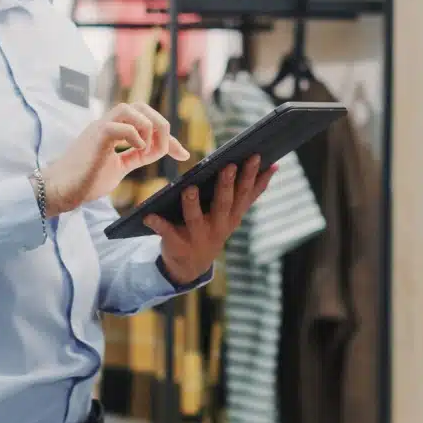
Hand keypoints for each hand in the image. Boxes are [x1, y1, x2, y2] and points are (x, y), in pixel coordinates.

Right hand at [41, 103, 190, 215]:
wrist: (59, 190)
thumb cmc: (85, 181)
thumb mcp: (119, 168)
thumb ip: (135, 156)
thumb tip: (157, 152)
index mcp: (113, 130)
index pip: (145, 120)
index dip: (167, 136)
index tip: (182, 153)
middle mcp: (107, 123)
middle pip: (140, 106)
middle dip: (160, 125)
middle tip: (166, 150)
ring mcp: (100, 128)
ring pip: (130, 108)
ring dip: (148, 128)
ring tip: (147, 151)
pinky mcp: (96, 137)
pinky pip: (120, 126)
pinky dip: (135, 137)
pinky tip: (137, 152)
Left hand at [145, 155, 275, 285]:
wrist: (191, 266)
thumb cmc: (213, 228)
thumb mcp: (234, 213)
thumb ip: (251, 192)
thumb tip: (274, 166)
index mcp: (233, 216)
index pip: (245, 194)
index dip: (251, 176)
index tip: (255, 156)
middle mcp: (218, 227)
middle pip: (224, 204)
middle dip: (227, 185)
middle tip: (228, 166)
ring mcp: (198, 237)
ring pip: (195, 218)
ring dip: (192, 204)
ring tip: (189, 188)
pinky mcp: (177, 244)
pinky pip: (166, 232)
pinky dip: (157, 224)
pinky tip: (148, 215)